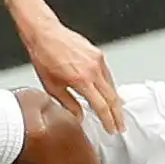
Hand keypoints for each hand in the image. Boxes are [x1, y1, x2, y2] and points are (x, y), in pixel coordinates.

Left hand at [20, 17, 122, 132]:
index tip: (112, 129)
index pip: (101, 107)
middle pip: (112, 98)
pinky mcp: (98, 54)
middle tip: (120, 126)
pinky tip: (110, 93)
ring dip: (116, 102)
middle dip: (118, 115)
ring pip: (112, 86)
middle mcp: (93, 70)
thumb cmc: (44, 56)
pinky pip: (108, 74)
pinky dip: (111, 86)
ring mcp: (97, 61)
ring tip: (117, 113)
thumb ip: (68, 103)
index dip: (108, 121)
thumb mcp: (52, 86)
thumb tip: (78, 116)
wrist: (45, 34)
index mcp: (82, 80)